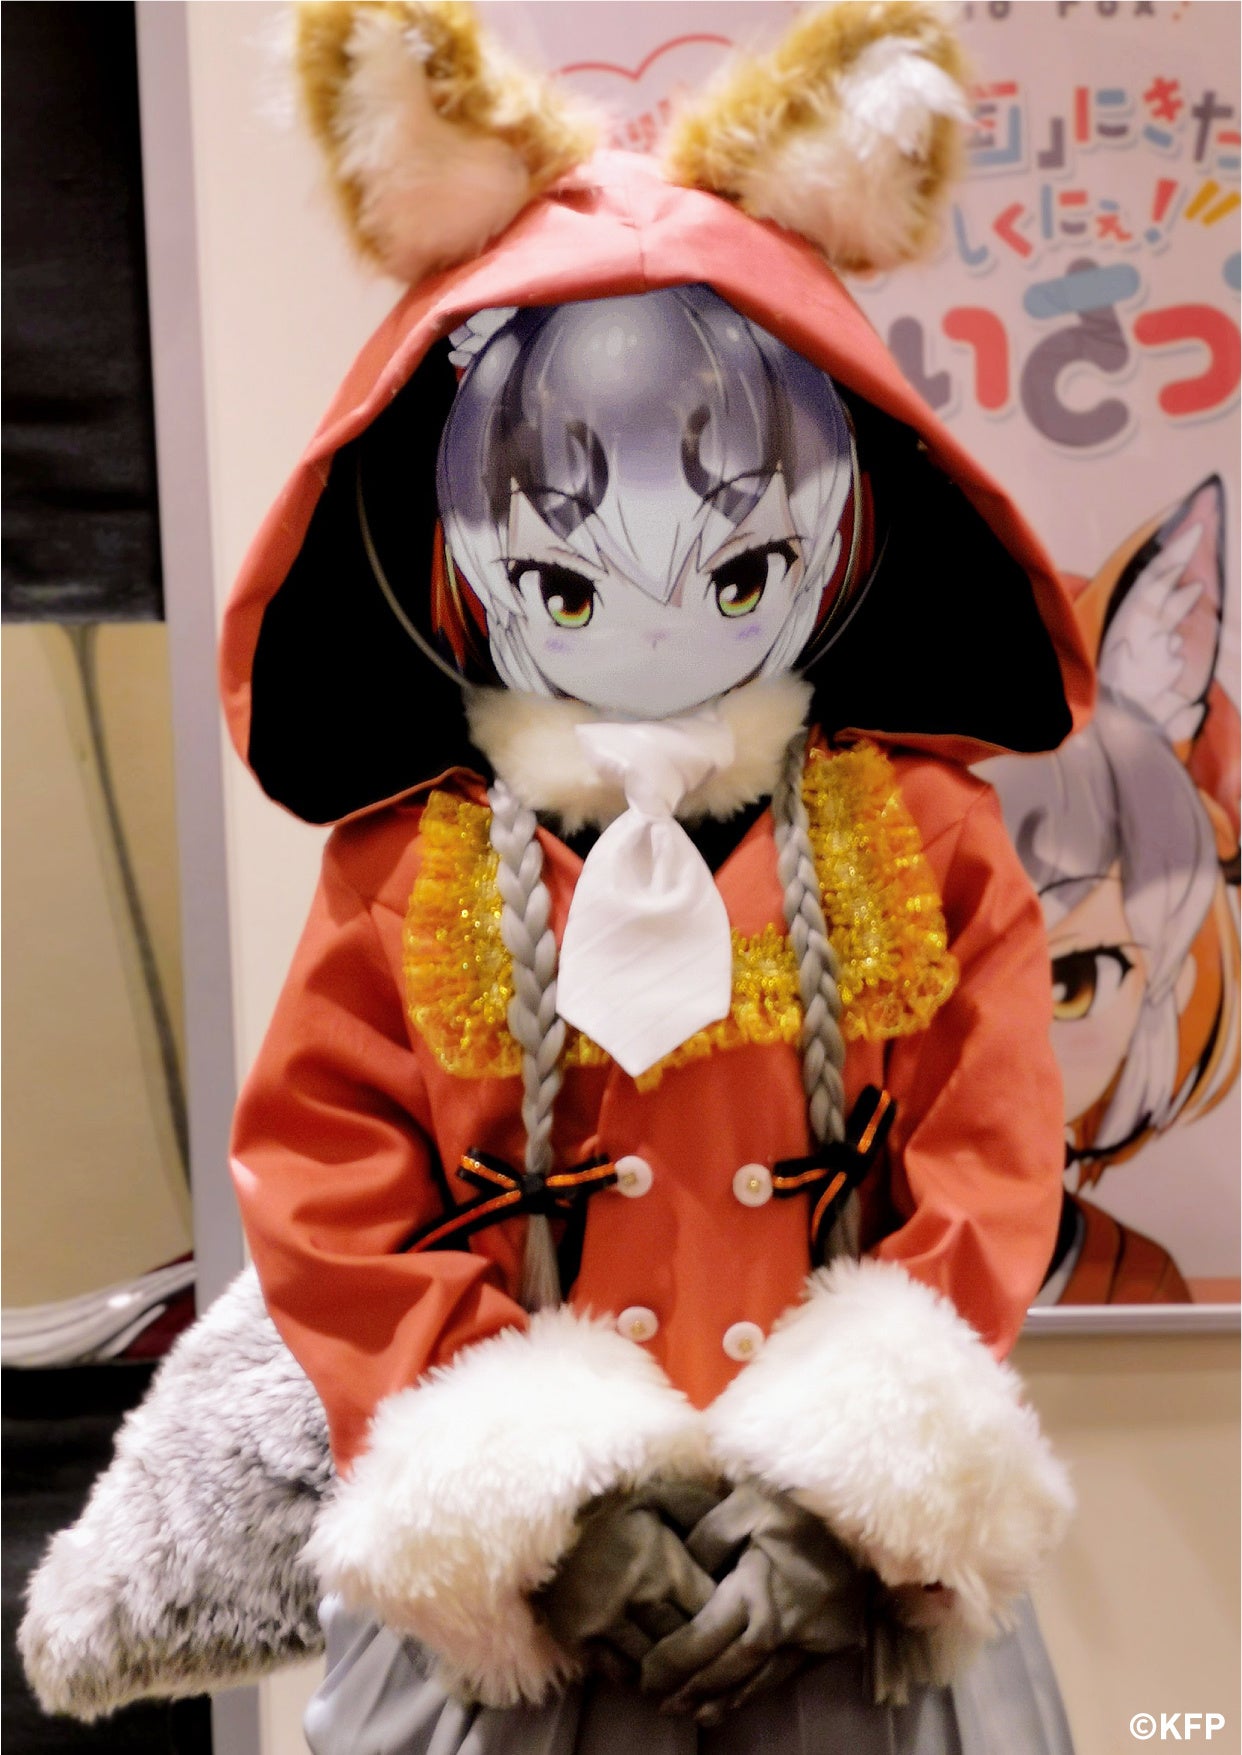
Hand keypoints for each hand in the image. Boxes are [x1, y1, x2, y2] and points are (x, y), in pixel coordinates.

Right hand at [534, 1479, 724, 1684]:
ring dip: (670, 1666)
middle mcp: (640, 1600)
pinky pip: (621, 1675)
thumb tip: (737, 1528)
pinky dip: (638, 1675)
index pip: (713, 1614)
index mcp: (667, 1567)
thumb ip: (700, 1510)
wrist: (547, 1520)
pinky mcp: (580, 1640)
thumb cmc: (614, 1509)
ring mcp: (608, 1624)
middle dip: (701, 1647)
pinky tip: (647, 1663)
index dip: (724, 1616)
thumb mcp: (660, 1496)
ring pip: (656, 1665)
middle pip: (688, 1645)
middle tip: (709, 1646)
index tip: (726, 1614)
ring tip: (680, 1660)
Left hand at [640, 1481, 867, 1721]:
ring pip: (761, 1680)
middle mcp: (783, 1623)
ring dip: (725, 1698)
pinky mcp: (831, 1640)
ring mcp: (811, 1636)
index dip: (674, 1660)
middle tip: (662, 1704)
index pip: (706, 1636)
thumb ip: (708, 1537)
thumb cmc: (795, 1502)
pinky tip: (738, 1695)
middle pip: (731, 1668)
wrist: (862, 1508)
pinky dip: (758, 1688)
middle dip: (694, 1689)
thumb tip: (685, 1567)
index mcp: (756, 1589)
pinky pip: (787, 1673)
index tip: (647, 1675)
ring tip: (694, 1712)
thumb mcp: (744, 1504)